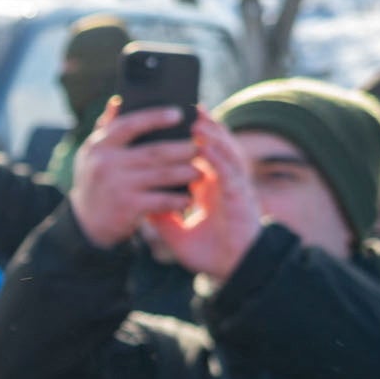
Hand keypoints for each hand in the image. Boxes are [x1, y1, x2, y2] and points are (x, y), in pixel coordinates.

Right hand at [69, 102, 204, 248]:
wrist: (86, 224)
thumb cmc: (96, 182)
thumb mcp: (92, 154)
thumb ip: (106, 128)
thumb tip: (119, 100)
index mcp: (99, 146)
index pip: (129, 125)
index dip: (155, 117)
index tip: (179, 114)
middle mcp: (106, 164)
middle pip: (154, 151)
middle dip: (182, 148)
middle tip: (200, 146)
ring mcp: (117, 186)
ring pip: (162, 175)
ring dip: (186, 172)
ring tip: (201, 170)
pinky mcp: (128, 208)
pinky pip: (161, 200)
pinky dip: (178, 198)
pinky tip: (189, 196)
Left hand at [144, 116, 265, 283]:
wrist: (232, 273)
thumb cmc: (209, 252)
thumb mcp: (175, 231)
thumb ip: (160, 214)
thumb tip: (139, 199)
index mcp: (211, 188)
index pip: (201, 155)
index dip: (191, 137)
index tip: (174, 120)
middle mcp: (224, 183)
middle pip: (216, 146)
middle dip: (203, 126)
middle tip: (186, 105)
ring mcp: (234, 189)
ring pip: (226, 153)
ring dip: (212, 134)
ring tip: (197, 117)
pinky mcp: (240, 199)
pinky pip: (230, 173)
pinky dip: (218, 157)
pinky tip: (207, 145)